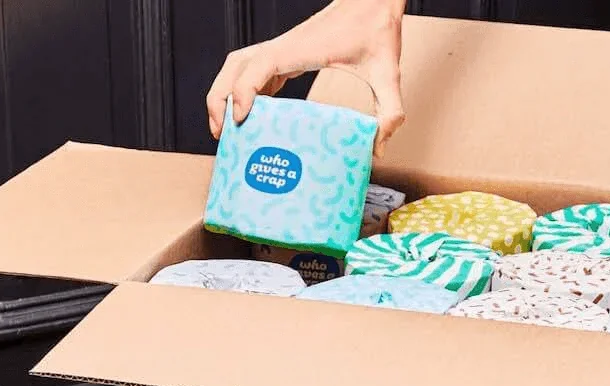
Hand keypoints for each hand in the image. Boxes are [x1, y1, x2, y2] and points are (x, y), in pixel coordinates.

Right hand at [206, 0, 406, 155]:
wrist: (373, 1)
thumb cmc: (377, 30)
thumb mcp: (388, 72)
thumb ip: (390, 110)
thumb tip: (378, 147)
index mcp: (300, 49)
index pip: (256, 66)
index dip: (242, 92)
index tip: (240, 119)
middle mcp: (284, 46)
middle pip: (234, 67)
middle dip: (220, 98)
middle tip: (221, 133)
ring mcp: (283, 48)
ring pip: (239, 65)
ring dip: (226, 91)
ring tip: (227, 125)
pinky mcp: (289, 51)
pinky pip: (256, 69)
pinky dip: (246, 89)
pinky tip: (254, 113)